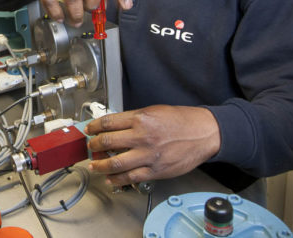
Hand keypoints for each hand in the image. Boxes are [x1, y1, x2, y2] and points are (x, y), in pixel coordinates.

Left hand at [84, 105, 220, 185]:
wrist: (203, 133)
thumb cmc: (182, 121)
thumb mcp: (154, 111)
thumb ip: (133, 119)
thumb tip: (114, 126)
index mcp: (140, 119)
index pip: (107, 122)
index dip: (93, 127)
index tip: (89, 130)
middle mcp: (142, 137)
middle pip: (107, 142)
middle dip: (93, 145)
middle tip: (90, 147)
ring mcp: (148, 155)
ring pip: (115, 163)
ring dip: (100, 165)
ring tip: (94, 165)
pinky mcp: (155, 170)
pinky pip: (130, 177)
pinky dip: (117, 180)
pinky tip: (111, 179)